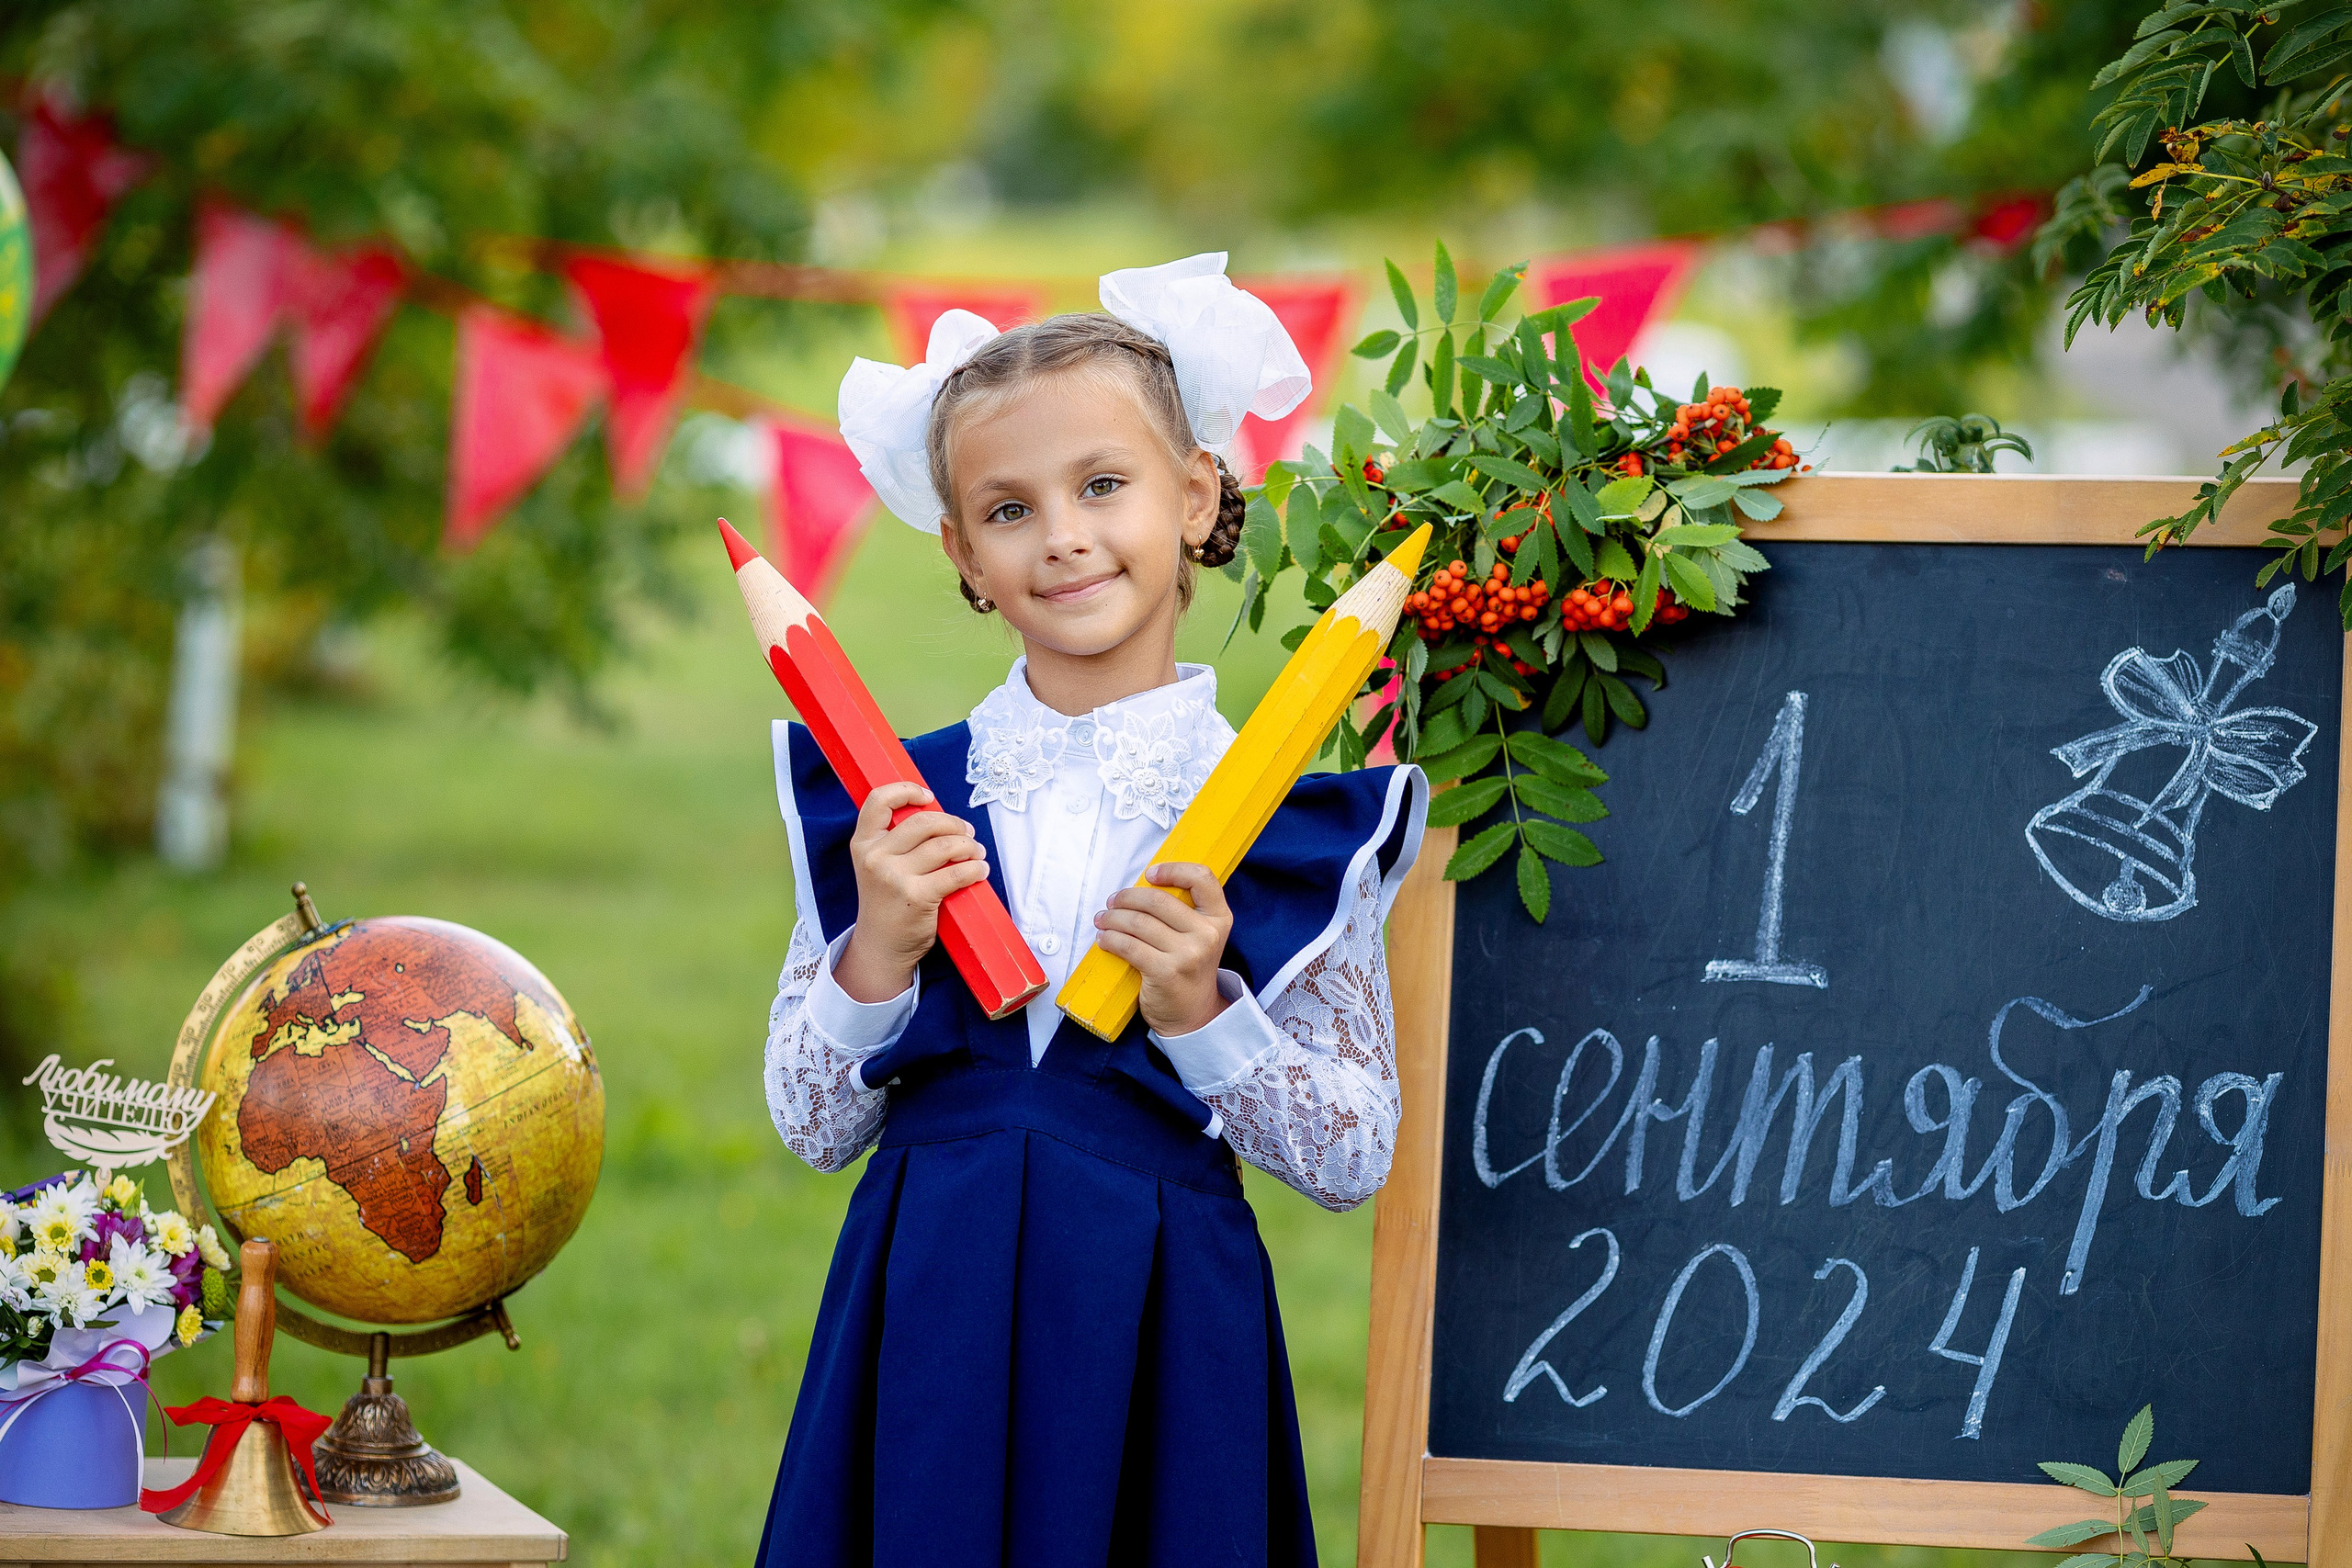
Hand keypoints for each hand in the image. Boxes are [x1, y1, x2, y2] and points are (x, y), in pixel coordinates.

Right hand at [834, 782, 989, 1002]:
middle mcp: (876, 857)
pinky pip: (957, 873)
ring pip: (945, 845)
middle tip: (967, 833)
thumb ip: (896, 841)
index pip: (878, 801)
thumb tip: (939, 817)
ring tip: (976, 853)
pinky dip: (976, 869)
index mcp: (863, 844)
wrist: (881, 947)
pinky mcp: (917, 896)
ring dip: (970, 846)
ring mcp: (895, 877)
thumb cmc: (886, 902)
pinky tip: (980, 870)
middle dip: (954, 823)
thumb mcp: (877, 866)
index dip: (906, 790)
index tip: (928, 796)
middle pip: (924, 821)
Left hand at [1092, 863, 1233, 1036]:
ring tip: (1103, 920)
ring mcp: (1188, 954)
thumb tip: (1143, 887)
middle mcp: (1207, 934)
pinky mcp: (1166, 972)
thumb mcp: (1201, 937)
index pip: (1202, 878)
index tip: (1150, 874)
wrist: (1194, 1014)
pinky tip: (1105, 939)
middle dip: (1127, 898)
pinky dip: (1110, 939)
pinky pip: (1128, 946)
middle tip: (1112, 902)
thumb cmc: (1189, 969)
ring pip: (1138, 923)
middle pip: (1158, 900)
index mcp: (1219, 919)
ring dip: (1112, 918)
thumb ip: (1185, 912)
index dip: (1173, 869)